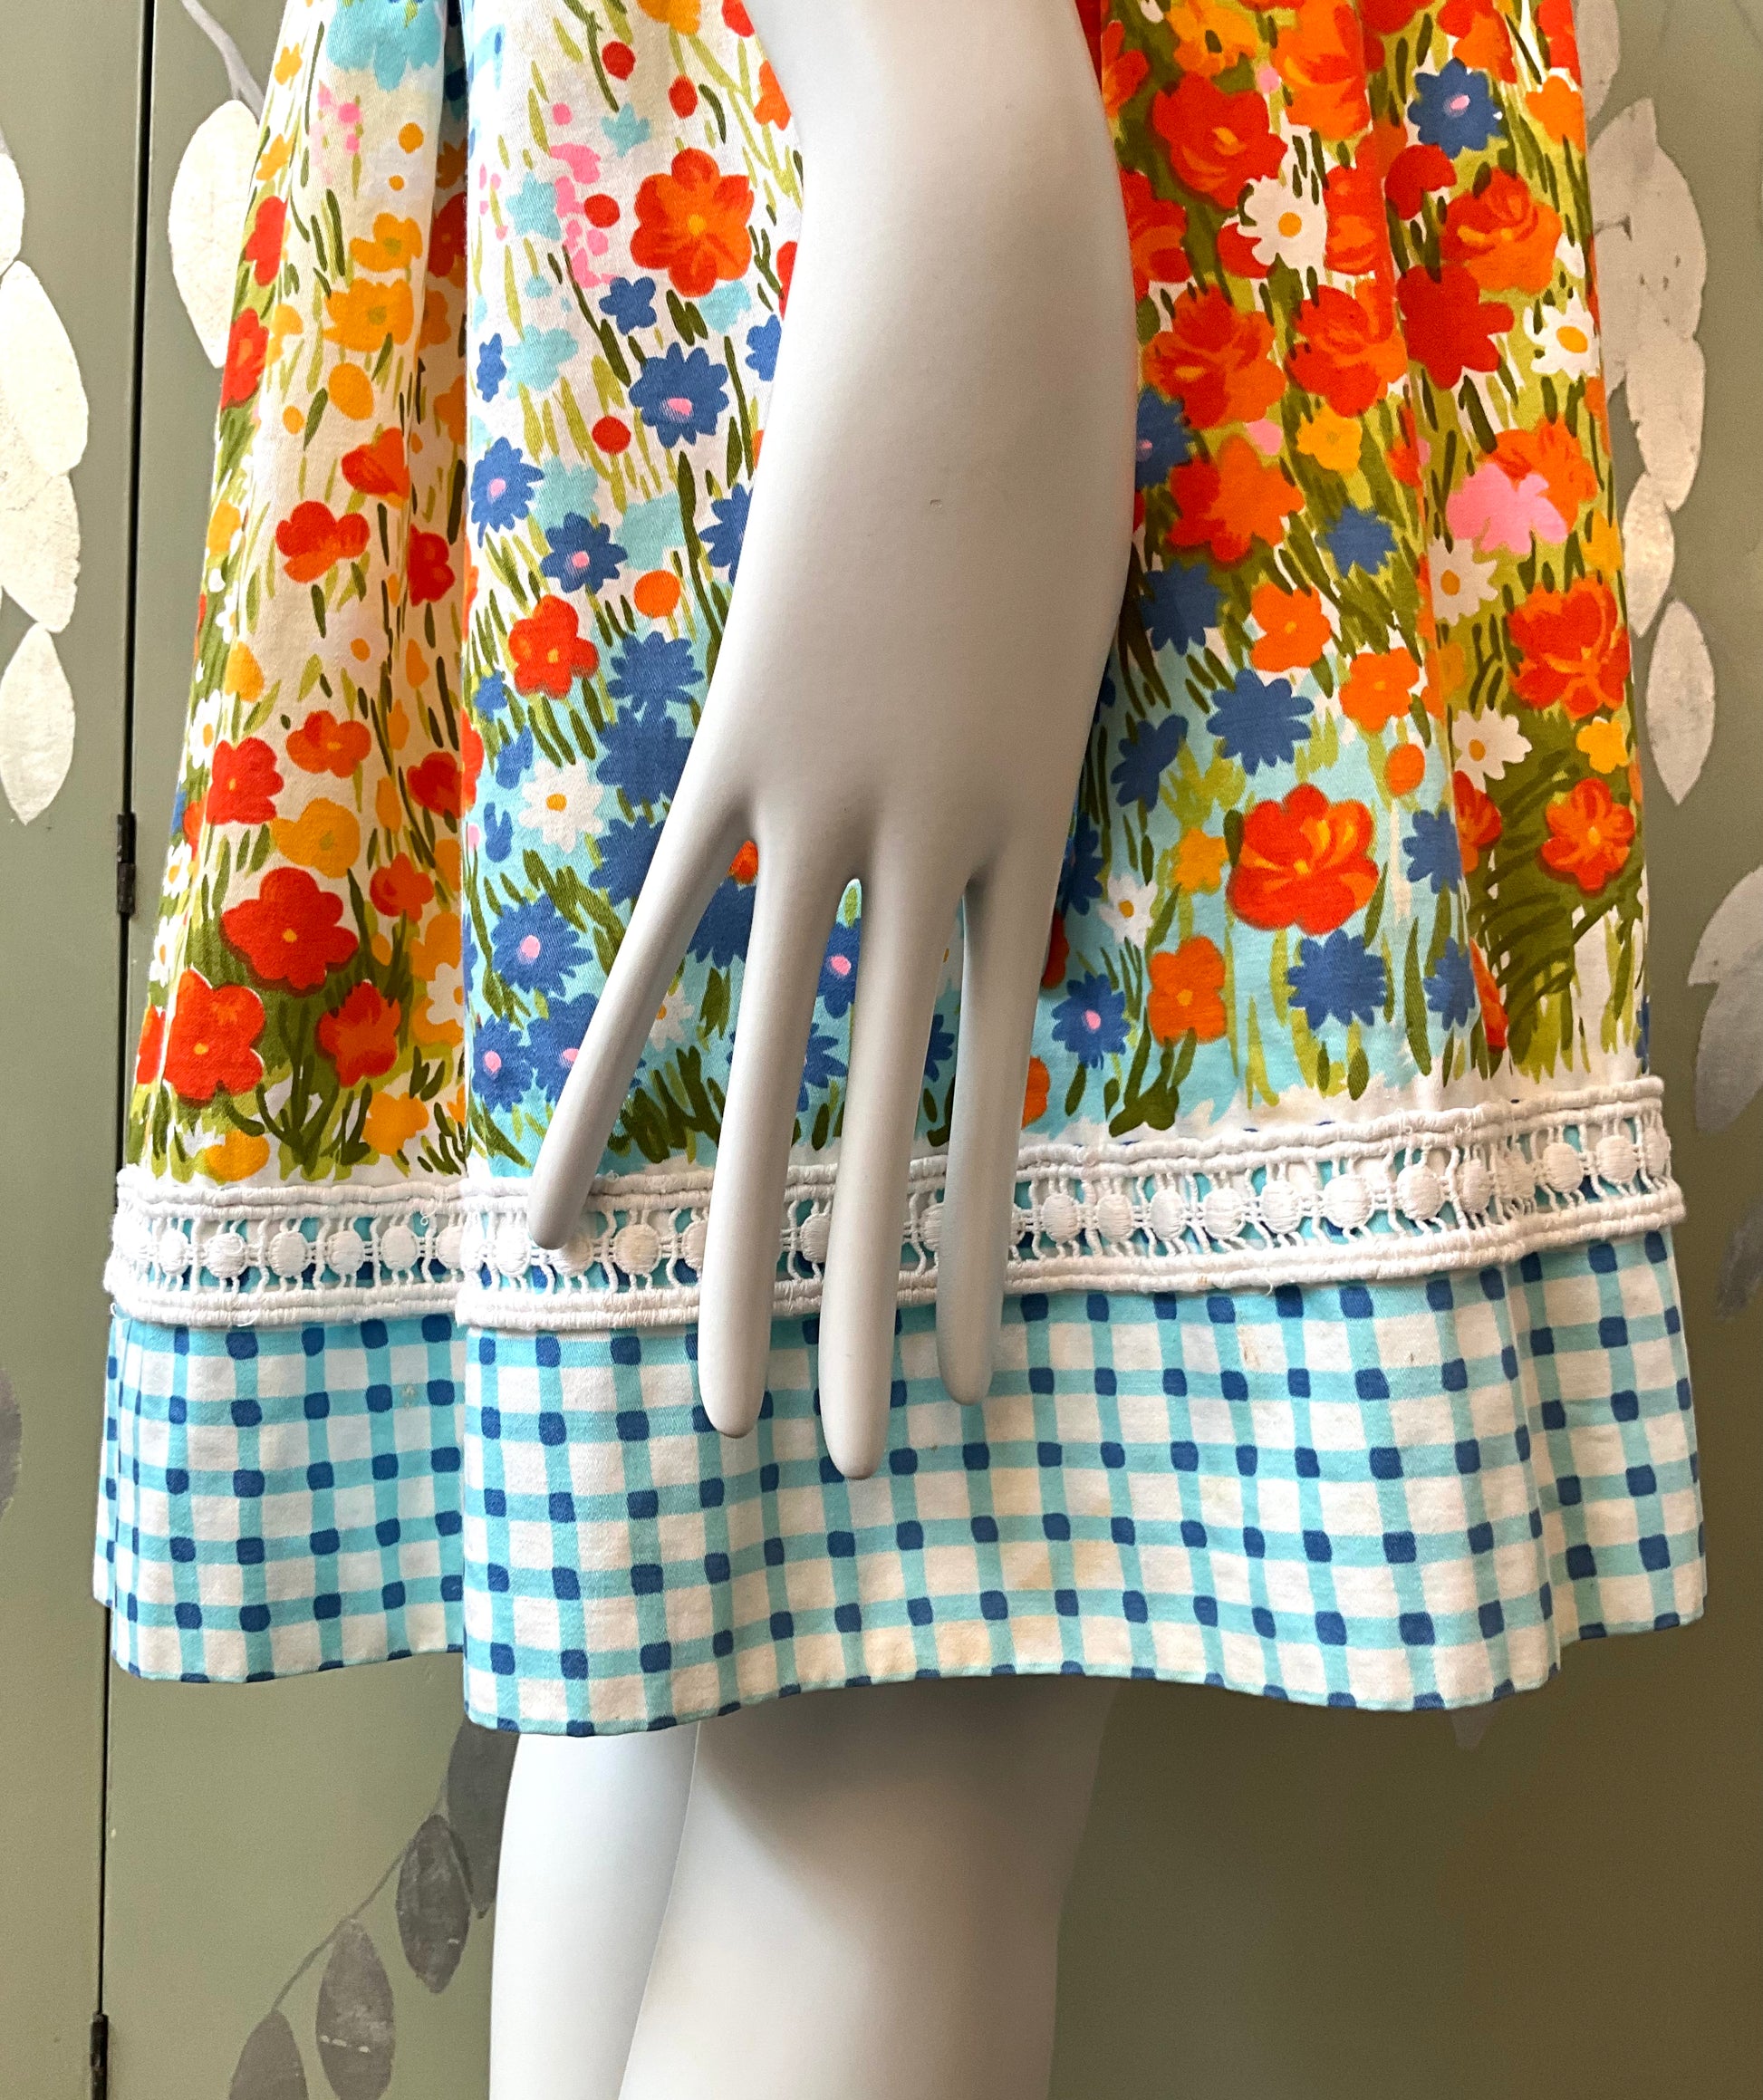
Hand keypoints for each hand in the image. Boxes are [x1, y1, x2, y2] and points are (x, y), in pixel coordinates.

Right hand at [528, 0, 1135, 1477]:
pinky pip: (658, 947)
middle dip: (871, 1305)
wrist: (1000, 300)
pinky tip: (552, 1203)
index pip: (997, 1092)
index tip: (976, 1368)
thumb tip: (992, 849)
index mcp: (1038, 844)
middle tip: (858, 1467)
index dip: (981, 1241)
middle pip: (894, 1128)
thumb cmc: (1057, 440)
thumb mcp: (1078, 634)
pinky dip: (598, 1079)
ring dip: (744, 1251)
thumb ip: (1028, 768)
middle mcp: (945, 862)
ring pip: (776, 1078)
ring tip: (721, 1404)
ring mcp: (836, 816)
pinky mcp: (739, 755)